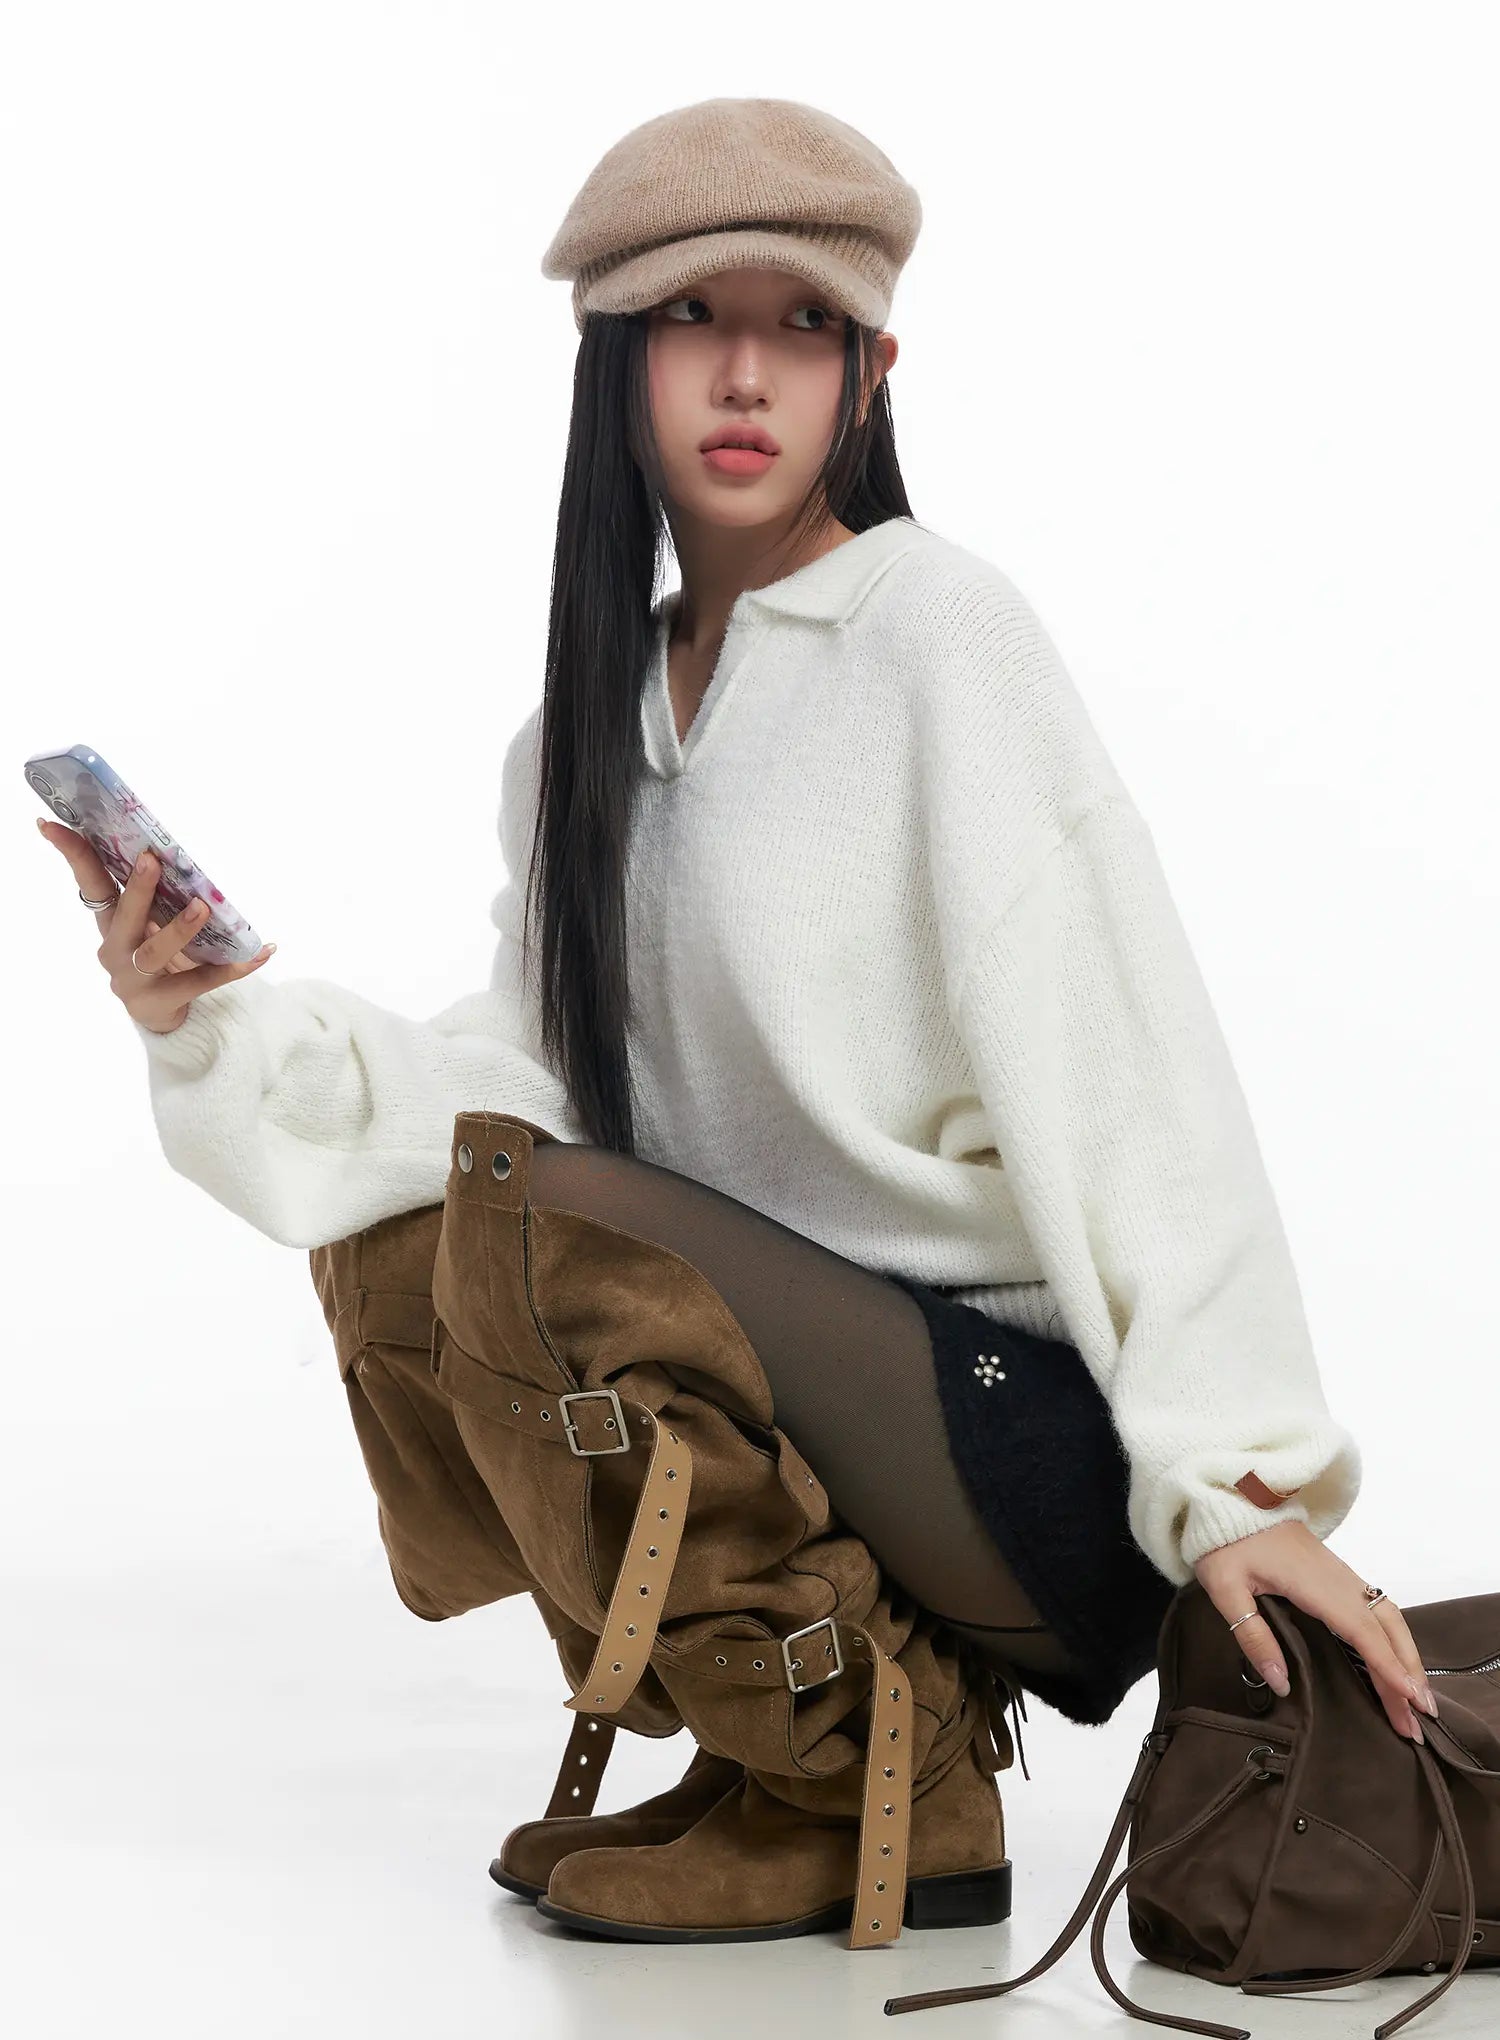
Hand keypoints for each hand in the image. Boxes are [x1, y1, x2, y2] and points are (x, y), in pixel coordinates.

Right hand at [37, 816, 273, 1033]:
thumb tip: (173, 850)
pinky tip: (262, 952)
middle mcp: (114, 949)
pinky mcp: (162, 1001)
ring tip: (203, 907)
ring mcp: (134, 979)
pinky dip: (235, 967)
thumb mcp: (146, 924)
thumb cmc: (155, 956)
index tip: (49, 824)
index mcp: (110, 923)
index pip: (89, 883)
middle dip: (138, 889)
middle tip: (151, 861)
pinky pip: (202, 981)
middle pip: (123, 916)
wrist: (160, 1014)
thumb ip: (153, 895)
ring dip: (178, 928)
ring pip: (153, 952)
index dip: (73, 854)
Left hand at [1193, 1519, 1438, 1743]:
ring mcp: (1342, 1576)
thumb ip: (1253, 1635)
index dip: (1387, 1665)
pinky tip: (1396, 1662)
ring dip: (1407, 1656)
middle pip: (1387, 1628)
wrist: (1233, 1497)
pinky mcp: (1338, 1576)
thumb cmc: (1227, 1543)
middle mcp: (1339, 1580)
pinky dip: (1395, 1640)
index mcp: (1314, 1584)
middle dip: (1408, 1672)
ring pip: (1389, 1617)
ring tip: (1417, 1700)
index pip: (1361, 1630)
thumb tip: (1282, 1684)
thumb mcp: (1226, 1589)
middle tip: (1419, 1719)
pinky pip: (1378, 1609)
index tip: (1410, 1699)